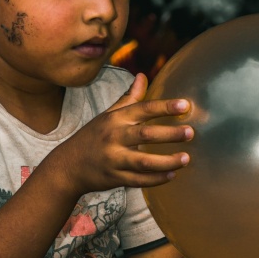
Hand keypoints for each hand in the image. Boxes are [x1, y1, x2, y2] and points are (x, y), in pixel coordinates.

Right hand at [55, 73, 193, 195]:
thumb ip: (129, 98)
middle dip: (169, 134)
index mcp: (116, 120)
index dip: (165, 107)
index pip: (143, 109)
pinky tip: (172, 175)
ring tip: (186, 158)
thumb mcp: (108, 115)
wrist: (68, 166)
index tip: (185, 105)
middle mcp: (115, 138)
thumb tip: (143, 76)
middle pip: (145, 135)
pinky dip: (156, 179)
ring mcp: (114, 160)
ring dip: (167, 161)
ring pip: (144, 162)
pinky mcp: (115, 178)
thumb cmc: (93, 137)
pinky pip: (139, 181)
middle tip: (190, 132)